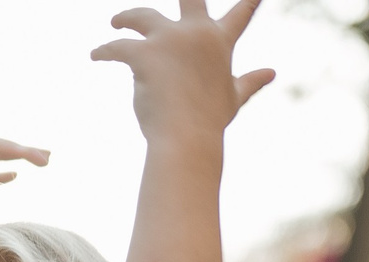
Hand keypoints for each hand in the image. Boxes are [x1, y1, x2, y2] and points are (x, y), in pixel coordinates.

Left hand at [92, 1, 275, 145]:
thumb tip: (272, 72)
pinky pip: (118, 47)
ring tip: (116, 22)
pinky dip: (105, 51)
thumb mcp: (233, 98)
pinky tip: (96, 55)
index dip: (248, 1)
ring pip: (141, 16)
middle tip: (159, 2)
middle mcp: (196, 34)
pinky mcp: (145, 55)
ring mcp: (171, 41)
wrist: (187, 140)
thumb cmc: (209, 123)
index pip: (239, 14)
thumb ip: (250, 81)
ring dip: (125, 18)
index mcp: (219, 42)